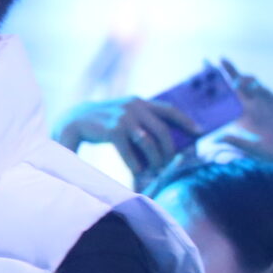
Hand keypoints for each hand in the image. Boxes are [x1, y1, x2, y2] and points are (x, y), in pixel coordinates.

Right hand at [54, 96, 196, 185]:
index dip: (186, 121)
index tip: (199, 133)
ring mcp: (124, 117)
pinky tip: (138, 171)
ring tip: (154, 170)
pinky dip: (136, 164)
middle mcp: (134, 106)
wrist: (73, 120)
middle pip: (163, 131)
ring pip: (150, 143)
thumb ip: (143, 119)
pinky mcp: (112, 130)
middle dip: (169, 151)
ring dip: (154, 160)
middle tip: (169, 164)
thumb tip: (167, 138)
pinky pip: (131, 152)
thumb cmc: (103, 121)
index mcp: (140, 102)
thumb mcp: (125, 114)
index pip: (170, 110)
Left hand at [215, 59, 272, 167]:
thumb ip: (236, 141)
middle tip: (205, 61)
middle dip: (217, 74)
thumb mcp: (253, 148)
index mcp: (236, 119)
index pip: (218, 103)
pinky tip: (246, 83)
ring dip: (235, 76)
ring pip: (242, 83)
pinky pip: (258, 86)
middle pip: (228, 87)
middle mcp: (244, 108)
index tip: (196, 84)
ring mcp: (257, 102)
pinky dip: (251, 82)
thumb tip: (215, 139)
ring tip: (232, 78)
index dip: (208, 94)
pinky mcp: (270, 99)